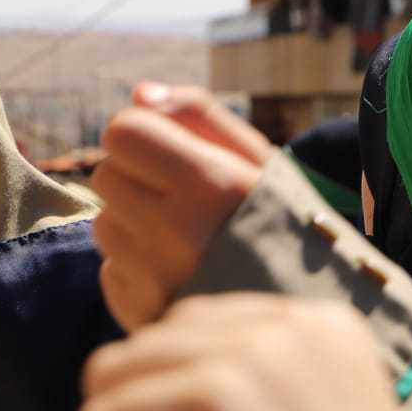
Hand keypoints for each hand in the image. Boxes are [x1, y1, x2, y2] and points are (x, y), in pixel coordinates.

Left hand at [91, 84, 271, 330]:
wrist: (308, 313)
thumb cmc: (284, 225)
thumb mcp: (259, 160)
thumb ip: (200, 116)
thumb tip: (139, 94)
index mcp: (209, 184)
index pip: (122, 132)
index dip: (143, 136)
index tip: (171, 154)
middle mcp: (175, 233)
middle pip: (106, 176)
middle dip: (136, 180)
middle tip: (182, 200)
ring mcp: (154, 280)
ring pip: (103, 224)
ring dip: (133, 225)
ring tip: (184, 240)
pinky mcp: (141, 316)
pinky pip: (110, 273)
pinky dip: (136, 270)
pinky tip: (179, 275)